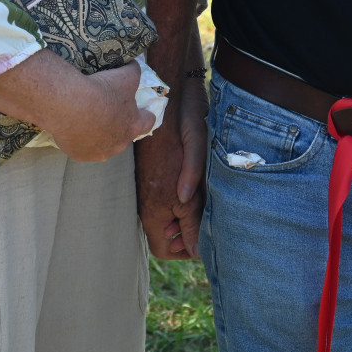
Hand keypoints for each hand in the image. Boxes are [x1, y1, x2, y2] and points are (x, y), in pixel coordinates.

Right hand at [0, 55, 155, 162]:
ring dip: (98, 135)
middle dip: (117, 126)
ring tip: (86, 119)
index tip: (137, 110)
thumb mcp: (124, 75)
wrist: (71, 105)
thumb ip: (134, 70)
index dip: (143, 115)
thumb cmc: (102, 91)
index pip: (147, 122)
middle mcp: (119, 143)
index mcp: (133, 124)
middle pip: (123, 136)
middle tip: (105, 112)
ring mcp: (99, 152)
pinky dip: (79, 139)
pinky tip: (72, 126)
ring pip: (102, 145)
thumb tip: (136, 62)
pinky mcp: (80, 155)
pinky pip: (81, 148)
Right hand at [137, 83, 207, 258]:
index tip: (203, 238)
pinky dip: (180, 202)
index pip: (163, 249)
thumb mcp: (194, 173)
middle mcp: (145, 202)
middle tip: (207, 219)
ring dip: (185, 216)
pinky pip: (162, 202)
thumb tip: (197, 249)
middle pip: (164, 235)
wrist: (164, 100)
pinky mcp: (148, 177)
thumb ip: (193, 214)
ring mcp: (145, 190)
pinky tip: (195, 188)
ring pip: (165, 217)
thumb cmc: (181, 133)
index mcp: (153, 207)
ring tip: (203, 202)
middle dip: (187, 233)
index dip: (185, 250)